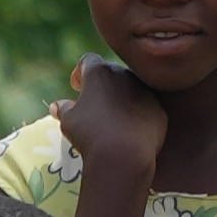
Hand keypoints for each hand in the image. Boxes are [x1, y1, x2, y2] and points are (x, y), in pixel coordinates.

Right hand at [56, 56, 169, 188]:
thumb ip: (64, 109)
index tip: (76, 87)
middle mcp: (124, 74)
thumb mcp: (69, 122)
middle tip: (95, 103)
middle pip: (112, 73)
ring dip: (122, 98)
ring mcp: (145, 91)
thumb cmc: (89, 134)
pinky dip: (138, 114)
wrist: (123, 155)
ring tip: (114, 118)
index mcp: (99, 72)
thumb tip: (57, 106)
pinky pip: (146, 107)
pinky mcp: (158, 110)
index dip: (80, 72)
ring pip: (132, 89)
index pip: (88, 61)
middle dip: (103, 85)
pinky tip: (130, 130)